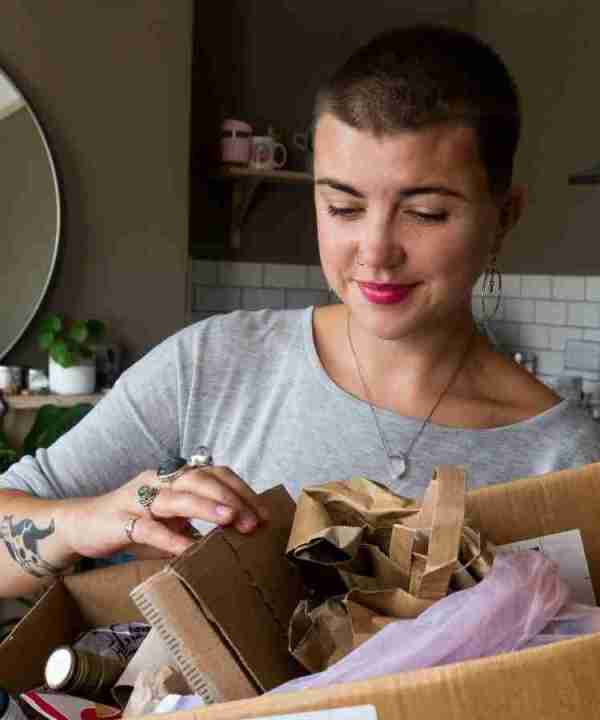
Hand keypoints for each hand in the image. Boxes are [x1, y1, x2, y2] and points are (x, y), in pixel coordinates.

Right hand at [60, 464, 269, 560]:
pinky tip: (189, 549)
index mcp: (175, 477)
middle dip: (231, 498)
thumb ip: (197, 521)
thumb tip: (237, 534)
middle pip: (201, 479)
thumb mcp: (171, 518)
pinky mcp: (120, 519)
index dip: (241, 490)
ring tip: (231, 520)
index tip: (263, 513)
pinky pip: (149, 527)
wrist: (83, 524)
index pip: (215, 474)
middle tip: (253, 522)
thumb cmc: (134, 522)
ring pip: (177, 496)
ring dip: (207, 507)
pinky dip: (171, 538)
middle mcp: (159, 480)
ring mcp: (138, 498)